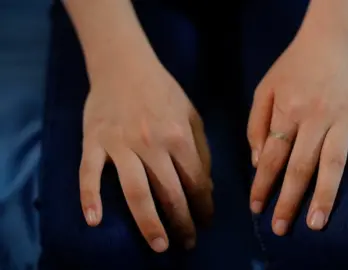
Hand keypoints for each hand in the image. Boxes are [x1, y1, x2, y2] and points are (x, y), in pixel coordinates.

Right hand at [79, 56, 212, 251]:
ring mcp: (120, 144)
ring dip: (149, 223)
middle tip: (187, 243)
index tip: (206, 223)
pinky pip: (89, 173)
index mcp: (179, 136)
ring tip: (159, 246)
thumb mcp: (191, 115)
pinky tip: (95, 221)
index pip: (196, 182)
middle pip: (170, 193)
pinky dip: (90, 197)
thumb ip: (201, 150)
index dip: (204, 206)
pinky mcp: (94, 142)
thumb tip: (207, 186)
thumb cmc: (162, 91)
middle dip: (182, 223)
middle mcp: (152, 144)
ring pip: (136, 191)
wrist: (124, 65)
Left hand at [247, 33, 347, 235]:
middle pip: (301, 166)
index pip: (272, 156)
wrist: (329, 41)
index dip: (262, 184)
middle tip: (281, 228)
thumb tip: (259, 161)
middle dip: (289, 200)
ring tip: (318, 223)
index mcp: (288, 111)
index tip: (257, 208)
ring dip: (326, 194)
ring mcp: (343, 117)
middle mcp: (315, 118)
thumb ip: (257, 125)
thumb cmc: (292, 67)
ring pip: (334, 162)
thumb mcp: (264, 89)